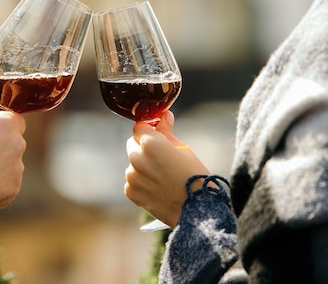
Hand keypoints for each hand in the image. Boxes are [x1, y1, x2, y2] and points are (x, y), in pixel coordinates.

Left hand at [124, 110, 209, 227]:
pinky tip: (158, 188)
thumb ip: (167, 131)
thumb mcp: (184, 149)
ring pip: (133, 163)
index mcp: (150, 143)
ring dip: (142, 166)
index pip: (139, 127)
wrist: (197, 211)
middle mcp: (136, 158)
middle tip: (162, 158)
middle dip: (143, 147)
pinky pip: (132, 181)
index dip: (148, 130)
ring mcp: (132, 176)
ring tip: (162, 176)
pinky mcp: (131, 192)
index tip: (157, 135)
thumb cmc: (195, 177)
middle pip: (133, 144)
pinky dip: (141, 182)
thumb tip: (164, 116)